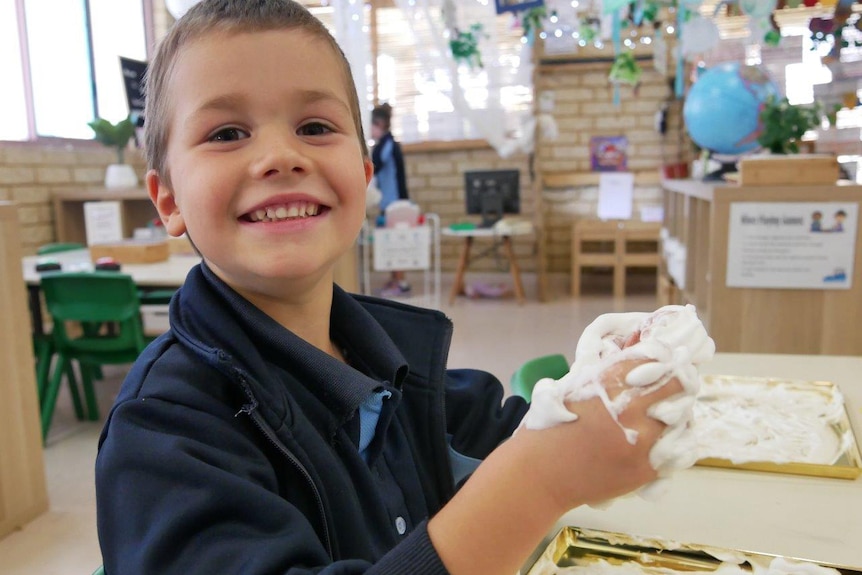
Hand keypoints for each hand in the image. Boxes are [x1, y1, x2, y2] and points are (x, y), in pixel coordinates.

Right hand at [514, 358, 682, 510]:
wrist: (540, 476)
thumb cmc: (548, 426)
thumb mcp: (571, 387)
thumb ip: (604, 370)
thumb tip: (634, 346)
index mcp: (609, 384)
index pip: (656, 358)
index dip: (666, 355)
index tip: (669, 357)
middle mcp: (631, 410)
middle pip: (678, 384)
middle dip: (678, 380)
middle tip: (677, 381)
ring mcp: (643, 442)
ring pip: (683, 417)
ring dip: (676, 411)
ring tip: (667, 412)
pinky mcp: (647, 469)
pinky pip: (677, 449)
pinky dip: (672, 440)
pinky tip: (661, 437)